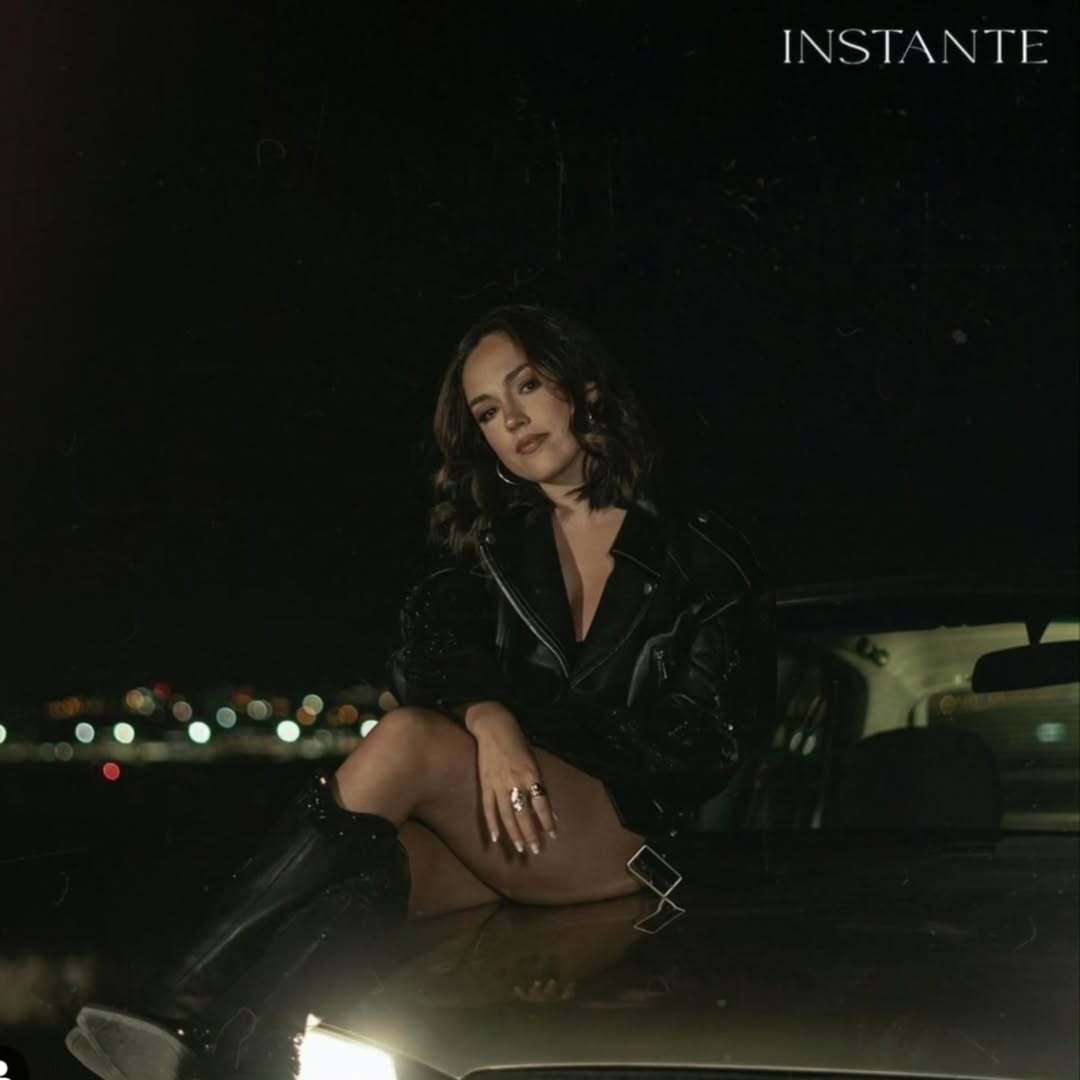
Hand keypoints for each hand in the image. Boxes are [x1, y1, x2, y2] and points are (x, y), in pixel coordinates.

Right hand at [463, 702, 557, 854]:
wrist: (493, 727)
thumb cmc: (517, 741)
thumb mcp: (533, 759)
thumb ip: (538, 783)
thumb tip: (547, 807)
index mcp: (531, 774)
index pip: (541, 803)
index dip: (547, 820)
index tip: (552, 835)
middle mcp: (515, 781)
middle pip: (524, 814)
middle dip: (531, 834)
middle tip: (535, 850)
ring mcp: (498, 784)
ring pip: (507, 815)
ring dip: (514, 834)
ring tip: (520, 848)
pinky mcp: (485, 783)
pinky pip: (488, 808)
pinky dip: (491, 824)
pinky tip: (495, 838)